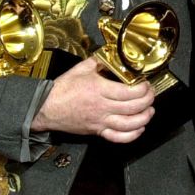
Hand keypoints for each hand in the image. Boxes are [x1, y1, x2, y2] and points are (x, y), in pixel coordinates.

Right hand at [32, 57, 154, 142]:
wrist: (45, 108)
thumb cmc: (62, 89)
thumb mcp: (81, 68)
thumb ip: (99, 61)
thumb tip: (113, 56)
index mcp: (99, 89)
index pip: (130, 91)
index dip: (143, 88)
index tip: (145, 84)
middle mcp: (102, 107)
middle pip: (134, 107)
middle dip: (148, 100)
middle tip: (150, 95)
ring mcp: (100, 121)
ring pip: (130, 124)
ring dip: (144, 118)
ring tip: (150, 111)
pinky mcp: (97, 131)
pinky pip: (118, 138)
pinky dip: (132, 135)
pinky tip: (139, 128)